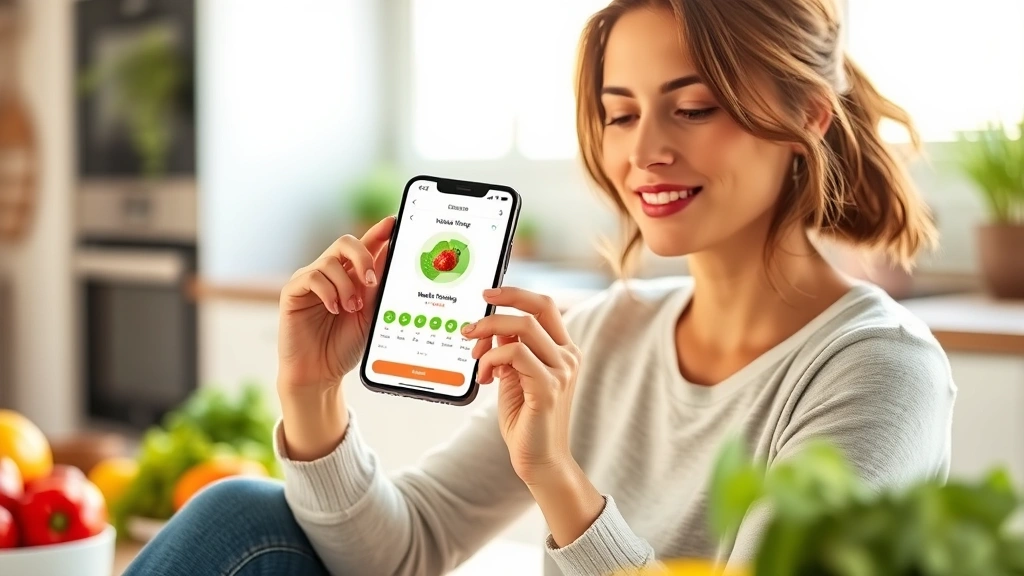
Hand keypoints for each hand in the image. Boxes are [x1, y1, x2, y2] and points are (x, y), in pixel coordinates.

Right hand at [276, 217, 393, 460]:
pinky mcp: (293, 292)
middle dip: (362, 255)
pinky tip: (334, 308)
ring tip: (350, 309)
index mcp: (353, 277)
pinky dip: (327, 291)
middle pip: (345, 242)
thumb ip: (378, 286)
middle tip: (371, 280)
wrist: (320, 373)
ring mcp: (311, 281)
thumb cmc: (345, 345)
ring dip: (345, 285)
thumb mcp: (370, 315)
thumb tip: (393, 254)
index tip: (394, 222)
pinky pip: (311, 276)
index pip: (367, 246)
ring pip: (329, 261)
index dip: (379, 231)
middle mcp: (332, 274)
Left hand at [462, 287, 581, 485]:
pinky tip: (486, 377)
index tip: (488, 293)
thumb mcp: (514, 376)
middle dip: (498, 309)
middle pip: (535, 310)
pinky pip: (514, 354)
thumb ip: (509, 349)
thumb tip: (493, 326)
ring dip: (489, 336)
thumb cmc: (526, 420)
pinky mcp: (548, 387)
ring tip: (476, 358)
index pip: (545, 306)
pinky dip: (492, 359)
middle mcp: (568, 356)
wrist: (539, 460)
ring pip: (523, 328)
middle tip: (470, 325)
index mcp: (563, 350)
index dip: (516, 294)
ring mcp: (562, 371)